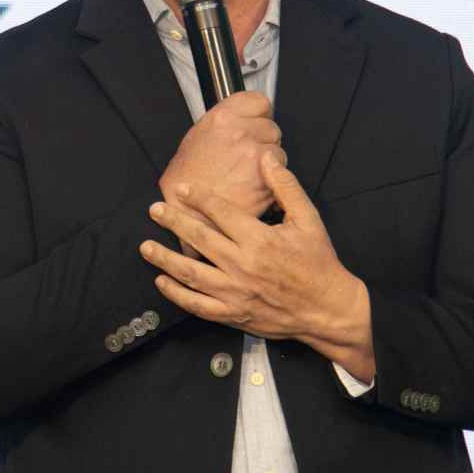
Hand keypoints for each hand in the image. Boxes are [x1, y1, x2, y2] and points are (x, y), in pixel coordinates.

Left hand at [140, 149, 375, 381]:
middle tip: (154, 210)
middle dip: (174, 222)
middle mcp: (243, 266)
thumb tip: (266, 158)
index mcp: (260, 240)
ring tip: (145, 247)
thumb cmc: (318, 263)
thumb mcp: (308, 219)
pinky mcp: (233, 314)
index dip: (198, 198)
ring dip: (164, 259)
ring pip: (191, 274)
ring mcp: (235, 293)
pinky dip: (177, 294)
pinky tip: (162, 281)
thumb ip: (285, 187)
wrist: (328, 309)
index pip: (221, 213)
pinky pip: (198, 306)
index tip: (181, 188)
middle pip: (200, 239)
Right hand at [159, 90, 280, 217]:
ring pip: (279, 153)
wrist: (187, 212)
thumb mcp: (197, 137)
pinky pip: (279, 176)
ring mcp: (256, 158)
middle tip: (246, 153)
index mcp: (223, 119)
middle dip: (263, 140)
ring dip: (269, 162)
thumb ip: (226, 124)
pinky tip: (250, 185)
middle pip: (272, 127)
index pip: (259, 101)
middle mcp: (242, 134)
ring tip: (246, 172)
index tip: (257, 120)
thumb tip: (242, 120)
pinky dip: (270, 182)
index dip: (259, 113)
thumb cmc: (187, 178)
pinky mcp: (266, 181)